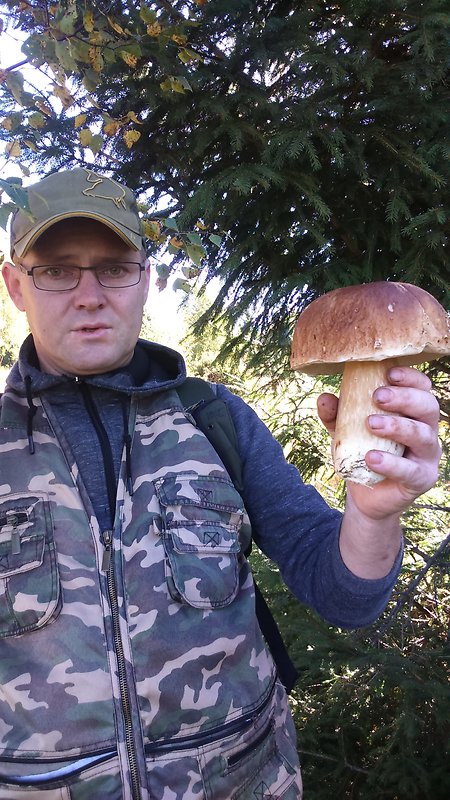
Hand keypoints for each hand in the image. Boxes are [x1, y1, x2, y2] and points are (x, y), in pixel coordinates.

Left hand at [317, 366, 441, 520]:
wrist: (367, 495)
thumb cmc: (363, 453)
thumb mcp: (346, 431)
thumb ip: (336, 415)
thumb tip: (324, 398)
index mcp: (413, 412)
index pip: (422, 388)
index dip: (410, 377)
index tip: (389, 372)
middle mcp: (426, 430)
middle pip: (428, 407)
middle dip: (404, 398)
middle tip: (377, 396)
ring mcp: (427, 456)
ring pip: (423, 435)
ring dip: (397, 426)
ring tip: (371, 424)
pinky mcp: (422, 479)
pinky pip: (411, 470)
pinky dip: (391, 463)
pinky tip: (371, 458)